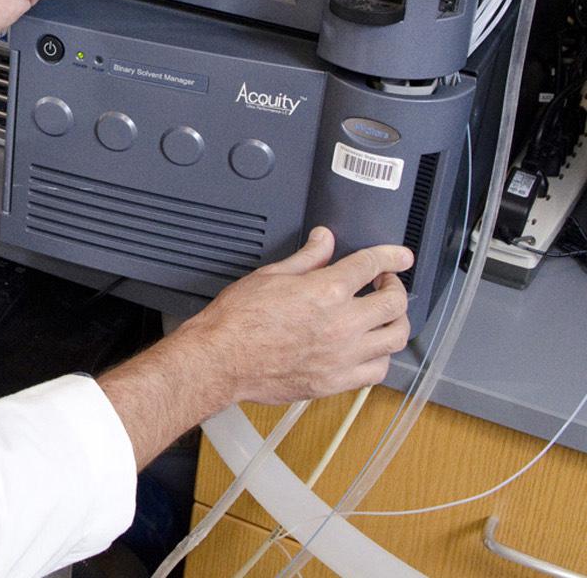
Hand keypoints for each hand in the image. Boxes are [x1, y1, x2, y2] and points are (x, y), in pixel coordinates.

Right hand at [175, 228, 413, 404]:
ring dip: (395, 322)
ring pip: (395, 339)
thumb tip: (324, 240)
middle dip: (395, 287)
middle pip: (394, 303)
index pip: (372, 265)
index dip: (391, 256)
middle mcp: (342, 324)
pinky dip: (381, 356)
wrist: (221, 359)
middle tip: (385, 284)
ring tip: (383, 316)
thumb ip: (307, 258)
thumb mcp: (270, 275)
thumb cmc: (238, 319)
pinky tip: (369, 348)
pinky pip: (378, 370)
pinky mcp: (337, 382)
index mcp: (326, 291)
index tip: (400, 256)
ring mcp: (343, 356)